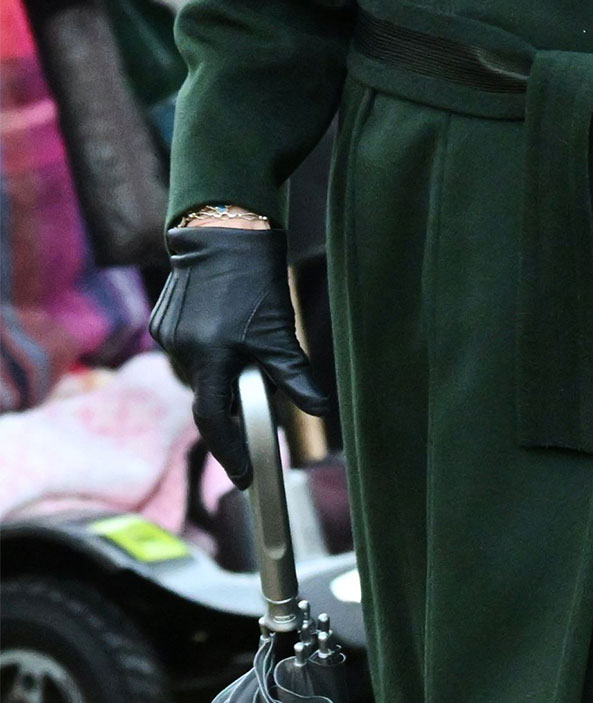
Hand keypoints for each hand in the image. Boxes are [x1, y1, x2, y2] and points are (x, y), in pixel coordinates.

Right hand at [149, 227, 327, 487]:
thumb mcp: (279, 327)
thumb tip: (320, 410)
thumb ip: (294, 373)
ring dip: (222, 368)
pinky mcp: (161, 320)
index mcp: (211, 353)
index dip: (229, 451)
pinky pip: (188, 349)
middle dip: (235, 393)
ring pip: (201, 371)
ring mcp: (167, 333)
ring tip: (244, 337)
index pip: (215, 419)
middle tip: (259, 379)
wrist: (224, 227)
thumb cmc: (257, 278)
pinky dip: (209, 349)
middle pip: (211, 393)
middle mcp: (182, 348)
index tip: (245, 475)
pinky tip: (224, 322)